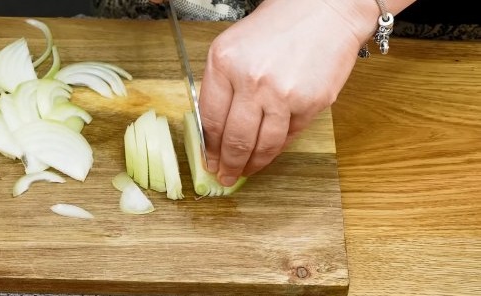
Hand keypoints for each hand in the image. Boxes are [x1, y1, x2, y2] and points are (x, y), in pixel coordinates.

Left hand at [199, 0, 370, 185]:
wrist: (323, 9)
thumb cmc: (278, 24)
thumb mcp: (232, 46)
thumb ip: (221, 83)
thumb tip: (214, 126)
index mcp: (224, 63)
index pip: (210, 118)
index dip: (209, 146)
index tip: (208, 158)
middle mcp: (252, 80)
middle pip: (235, 138)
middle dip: (228, 164)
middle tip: (224, 176)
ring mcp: (283, 94)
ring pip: (263, 144)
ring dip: (253, 164)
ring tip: (245, 172)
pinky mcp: (311, 103)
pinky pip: (289, 136)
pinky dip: (277, 148)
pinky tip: (269, 153)